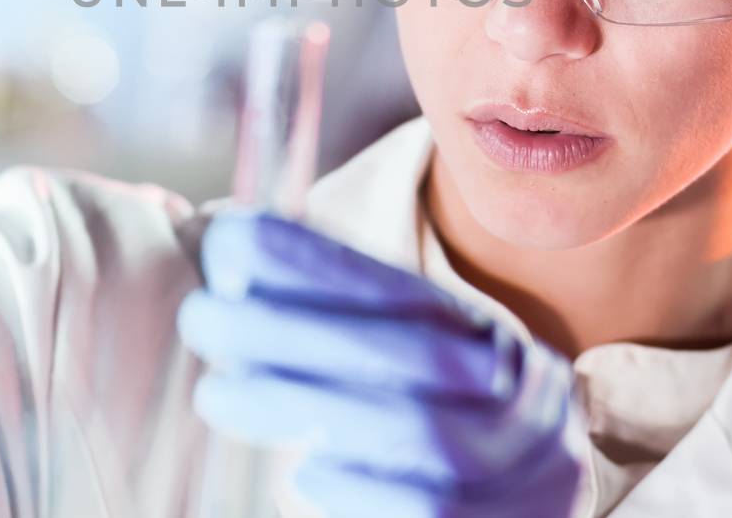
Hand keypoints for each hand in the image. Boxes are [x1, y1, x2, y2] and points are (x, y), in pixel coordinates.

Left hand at [177, 209, 584, 516]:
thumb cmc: (434, 443)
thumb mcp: (396, 375)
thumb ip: (331, 328)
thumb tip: (225, 248)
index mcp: (485, 336)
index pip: (407, 286)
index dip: (323, 261)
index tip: (230, 240)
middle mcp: (521, 389)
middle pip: (411, 349)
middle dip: (295, 329)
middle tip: (199, 317)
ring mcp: (532, 461)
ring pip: (418, 427)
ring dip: (308, 403)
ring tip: (220, 392)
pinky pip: (434, 505)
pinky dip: (360, 489)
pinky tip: (304, 474)